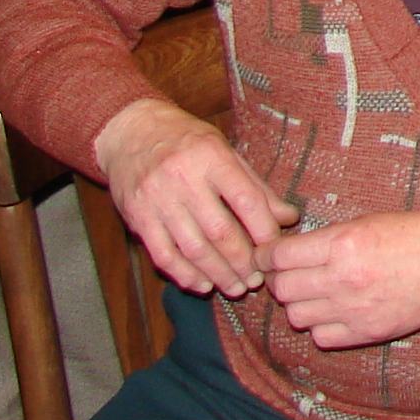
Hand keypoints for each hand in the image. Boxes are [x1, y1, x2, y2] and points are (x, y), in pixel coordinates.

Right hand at [93, 96, 298, 300]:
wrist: (131, 132)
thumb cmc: (187, 141)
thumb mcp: (225, 151)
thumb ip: (256, 187)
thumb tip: (288, 218)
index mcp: (212, 157)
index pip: (246, 200)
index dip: (265, 230)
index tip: (276, 251)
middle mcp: (183, 178)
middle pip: (220, 231)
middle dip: (242, 261)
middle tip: (256, 280)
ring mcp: (157, 199)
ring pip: (193, 248)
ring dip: (217, 274)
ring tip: (235, 288)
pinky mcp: (137, 217)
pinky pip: (163, 255)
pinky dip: (184, 275)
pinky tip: (202, 284)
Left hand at [260, 211, 419, 349]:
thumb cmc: (412, 235)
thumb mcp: (366, 222)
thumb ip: (327, 239)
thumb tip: (289, 252)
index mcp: (343, 244)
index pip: (281, 256)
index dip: (265, 256)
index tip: (264, 255)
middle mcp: (343, 278)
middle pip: (283, 288)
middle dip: (279, 280)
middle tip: (287, 274)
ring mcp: (353, 309)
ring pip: (296, 316)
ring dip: (298, 304)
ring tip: (310, 293)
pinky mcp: (365, 332)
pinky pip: (321, 336)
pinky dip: (319, 325)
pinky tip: (331, 311)